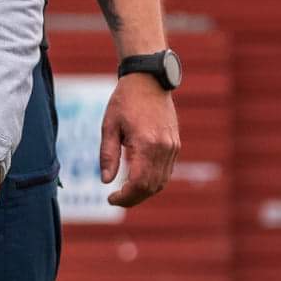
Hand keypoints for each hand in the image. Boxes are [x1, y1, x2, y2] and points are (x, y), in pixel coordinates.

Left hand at [100, 75, 179, 207]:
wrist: (149, 80)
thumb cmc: (125, 100)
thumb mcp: (109, 126)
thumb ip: (108, 155)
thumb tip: (106, 181)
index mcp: (146, 143)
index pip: (138, 183)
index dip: (125, 197)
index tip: (110, 199)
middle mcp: (163, 148)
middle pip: (151, 187)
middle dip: (133, 198)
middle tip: (116, 199)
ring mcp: (172, 147)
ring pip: (161, 182)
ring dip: (143, 192)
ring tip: (125, 192)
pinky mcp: (175, 145)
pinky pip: (166, 172)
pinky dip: (153, 182)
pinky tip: (138, 180)